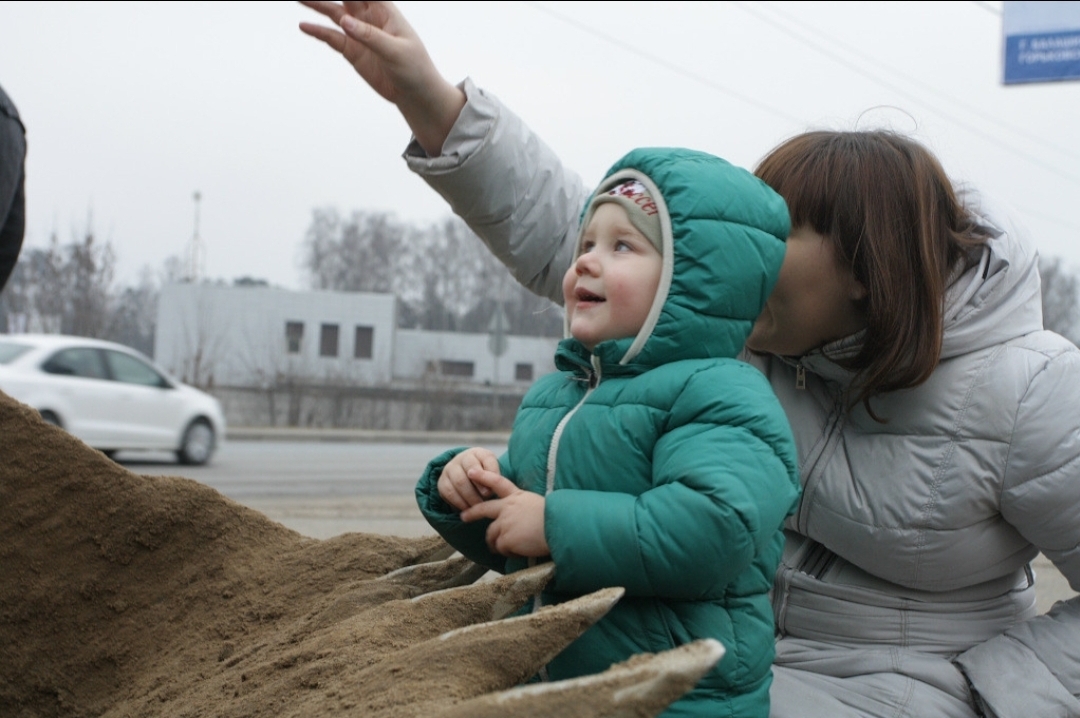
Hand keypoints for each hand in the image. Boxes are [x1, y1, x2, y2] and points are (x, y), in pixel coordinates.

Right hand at [298, 1, 464, 154]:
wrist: (415, 95)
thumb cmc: (415, 69)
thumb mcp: (395, 52)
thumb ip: (370, 36)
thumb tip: (344, 21)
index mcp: (385, 11)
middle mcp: (370, 18)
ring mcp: (360, 34)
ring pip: (334, 15)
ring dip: (318, 6)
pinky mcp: (353, 51)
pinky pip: (332, 38)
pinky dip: (318, 32)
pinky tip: (305, 27)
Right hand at [437, 447, 500, 511]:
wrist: (475, 475)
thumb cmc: (488, 474)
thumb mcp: (494, 472)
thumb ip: (493, 477)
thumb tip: (487, 490)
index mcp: (476, 453)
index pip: (476, 465)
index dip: (481, 480)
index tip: (488, 493)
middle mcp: (460, 458)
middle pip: (463, 477)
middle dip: (473, 493)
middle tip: (482, 504)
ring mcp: (449, 469)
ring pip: (455, 485)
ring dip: (467, 499)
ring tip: (476, 508)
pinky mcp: (442, 481)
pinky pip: (448, 493)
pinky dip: (458, 503)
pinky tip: (467, 509)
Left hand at [461, 467, 548, 558]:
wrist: (559, 528)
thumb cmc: (555, 518)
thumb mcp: (537, 504)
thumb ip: (523, 509)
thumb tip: (517, 522)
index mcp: (517, 496)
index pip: (497, 482)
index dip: (483, 476)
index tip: (471, 472)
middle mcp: (507, 508)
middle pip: (484, 509)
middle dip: (472, 513)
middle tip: (464, 516)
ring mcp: (504, 523)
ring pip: (492, 536)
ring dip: (496, 543)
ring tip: (503, 548)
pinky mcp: (505, 539)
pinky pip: (501, 549)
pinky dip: (509, 552)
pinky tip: (520, 552)